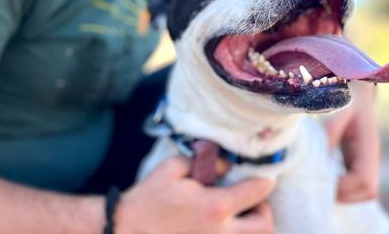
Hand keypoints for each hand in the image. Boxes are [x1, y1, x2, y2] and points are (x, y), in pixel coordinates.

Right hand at [115, 156, 274, 233]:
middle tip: (249, 204)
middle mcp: (221, 233)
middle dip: (262, 211)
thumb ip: (204, 162)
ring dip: (251, 228)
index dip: (263, 180)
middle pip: (265, 226)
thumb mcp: (173, 169)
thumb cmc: (147, 200)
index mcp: (215, 207)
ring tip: (236, 219)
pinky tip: (219, 229)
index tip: (262, 178)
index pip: (258, 192)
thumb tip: (227, 165)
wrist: (124, 232)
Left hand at [324, 81, 380, 202]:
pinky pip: (352, 183)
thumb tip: (316, 159)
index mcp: (368, 146)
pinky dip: (338, 184)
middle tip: (316, 184)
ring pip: (362, 191)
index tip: (321, 179)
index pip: (364, 182)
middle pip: (367, 192)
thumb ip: (328, 133)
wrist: (353, 84)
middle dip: (343, 194)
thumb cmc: (344, 94)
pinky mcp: (355, 160)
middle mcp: (370, 157)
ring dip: (341, 191)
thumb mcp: (336, 111)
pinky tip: (320, 173)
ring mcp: (365, 160)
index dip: (343, 187)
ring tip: (317, 180)